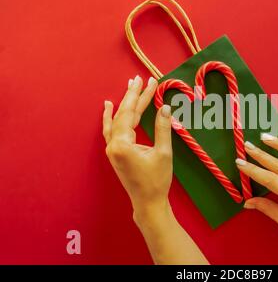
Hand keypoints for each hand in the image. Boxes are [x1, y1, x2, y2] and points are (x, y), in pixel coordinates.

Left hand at [102, 75, 207, 264]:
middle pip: (123, 113)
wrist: (148, 202)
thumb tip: (165, 108)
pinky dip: (110, 117)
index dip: (142, 96)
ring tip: (129, 87)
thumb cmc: (157, 180)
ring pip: (116, 120)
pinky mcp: (114, 153)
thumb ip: (162, 128)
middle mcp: (112, 144)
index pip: (132, 113)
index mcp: (122, 144)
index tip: (151, 82)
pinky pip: (110, 130)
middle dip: (133, 95)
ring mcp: (111, 149)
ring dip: (124, 103)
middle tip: (140, 79)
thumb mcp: (163, 153)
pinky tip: (108, 106)